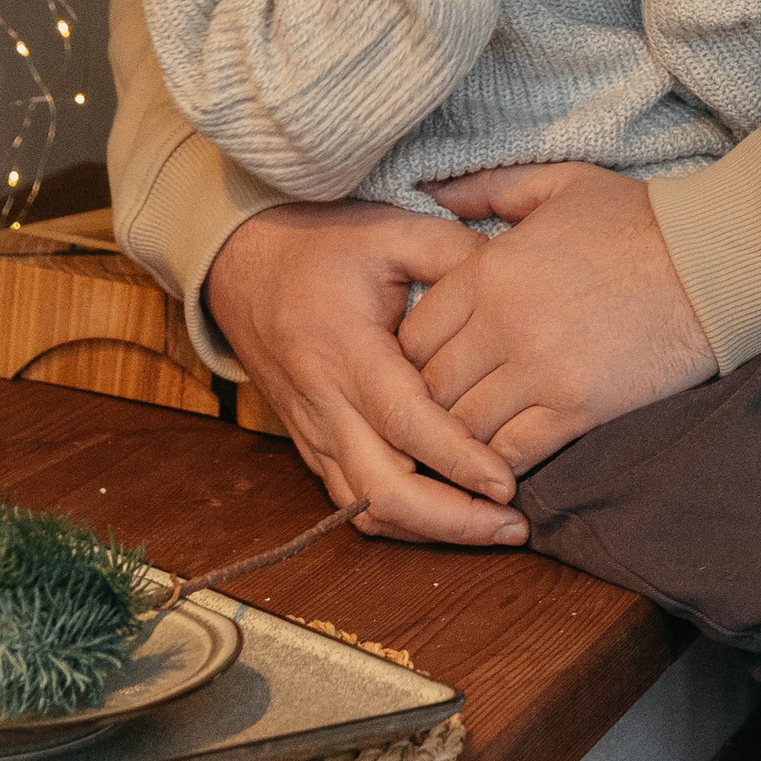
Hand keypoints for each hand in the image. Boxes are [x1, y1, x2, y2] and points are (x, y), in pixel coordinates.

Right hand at [207, 198, 531, 545]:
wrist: (241, 261)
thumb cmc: (322, 244)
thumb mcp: (392, 230)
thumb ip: (457, 257)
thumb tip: (518, 293)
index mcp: (344, 349)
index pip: (404, 423)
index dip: (457, 460)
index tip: (506, 483)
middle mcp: (323, 403)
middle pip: (381, 491)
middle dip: (450, 521)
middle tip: (513, 526)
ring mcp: (312, 431)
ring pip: (365, 509)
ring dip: (429, 530)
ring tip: (493, 528)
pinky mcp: (311, 444)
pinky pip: (354, 501)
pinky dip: (403, 518)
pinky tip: (452, 516)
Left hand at [410, 161, 715, 464]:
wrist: (717, 261)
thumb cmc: (642, 218)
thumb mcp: (560, 183)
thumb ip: (489, 188)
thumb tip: (433, 192)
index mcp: (489, 270)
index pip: (412, 333)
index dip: (411, 358)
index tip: (429, 367)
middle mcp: (501, 323)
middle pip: (428, 387)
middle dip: (426, 406)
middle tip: (438, 416)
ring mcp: (538, 370)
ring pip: (462, 426)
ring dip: (459, 440)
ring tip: (464, 446)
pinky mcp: (578, 407)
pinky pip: (512, 452)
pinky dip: (497, 464)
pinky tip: (500, 465)